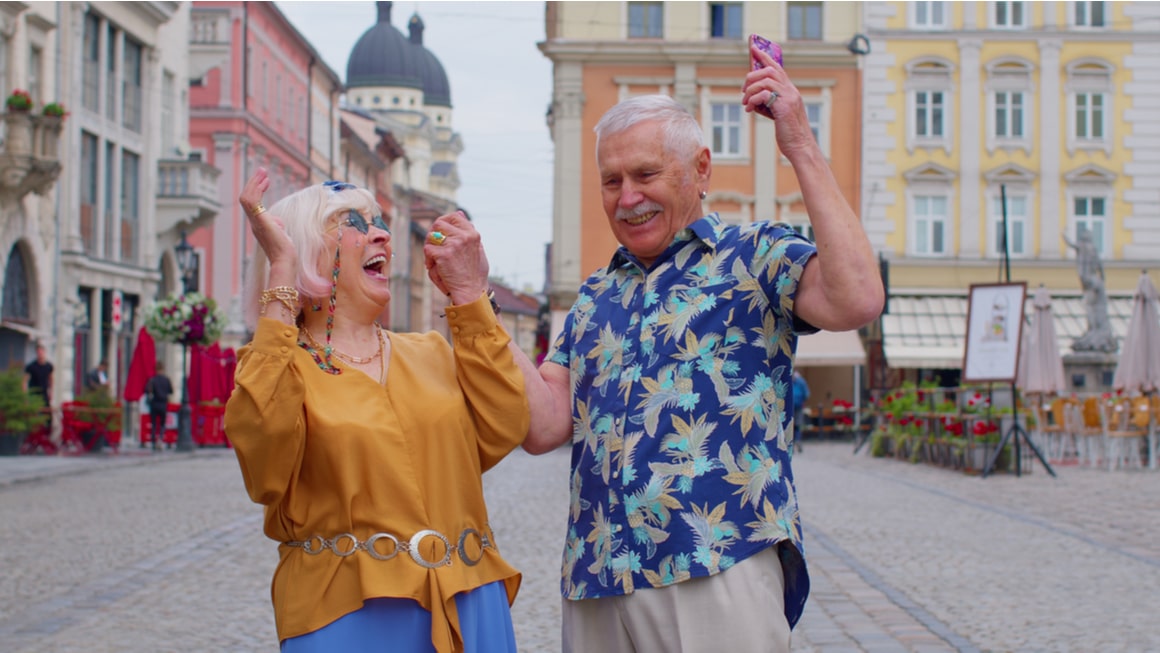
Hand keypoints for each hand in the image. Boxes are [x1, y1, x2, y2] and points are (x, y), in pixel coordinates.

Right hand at [240, 168, 296, 270]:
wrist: (284, 259)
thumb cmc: (285, 250)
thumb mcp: (280, 233)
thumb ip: (276, 225)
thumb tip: (277, 221)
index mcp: (257, 224)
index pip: (251, 203)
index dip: (256, 190)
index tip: (264, 180)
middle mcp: (253, 222)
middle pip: (246, 198)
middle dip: (253, 182)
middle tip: (262, 171)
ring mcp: (255, 222)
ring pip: (246, 198)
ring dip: (254, 183)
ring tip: (263, 173)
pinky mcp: (260, 221)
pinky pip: (252, 202)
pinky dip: (257, 190)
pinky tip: (265, 182)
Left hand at [423, 211, 488, 304]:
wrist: (472, 292)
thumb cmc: (474, 274)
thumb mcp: (477, 249)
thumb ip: (468, 231)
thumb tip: (460, 213)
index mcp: (472, 234)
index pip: (454, 217)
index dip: (444, 223)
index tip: (440, 234)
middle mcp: (464, 236)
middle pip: (439, 224)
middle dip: (433, 235)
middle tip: (433, 248)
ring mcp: (454, 244)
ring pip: (431, 236)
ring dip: (430, 248)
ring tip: (435, 260)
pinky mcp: (443, 254)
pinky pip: (427, 250)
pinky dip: (428, 259)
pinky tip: (435, 267)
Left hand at [741, 45, 815, 160]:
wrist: (801, 147)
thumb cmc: (788, 133)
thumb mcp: (778, 114)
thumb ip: (769, 102)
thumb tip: (752, 97)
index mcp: (791, 91)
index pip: (777, 67)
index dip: (764, 56)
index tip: (753, 49)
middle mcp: (791, 91)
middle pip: (769, 71)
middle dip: (752, 77)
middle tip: (743, 90)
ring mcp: (789, 98)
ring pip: (765, 81)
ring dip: (750, 90)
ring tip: (745, 103)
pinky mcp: (784, 107)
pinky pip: (763, 95)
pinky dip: (752, 100)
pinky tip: (749, 110)